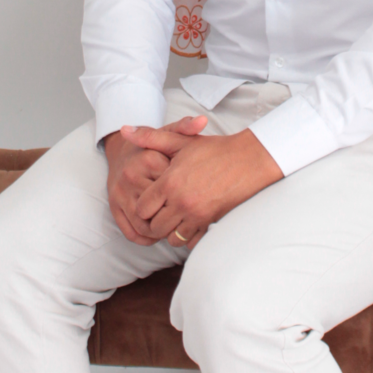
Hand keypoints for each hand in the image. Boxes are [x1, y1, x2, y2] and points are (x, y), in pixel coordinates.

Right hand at [104, 115, 207, 243]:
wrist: (122, 151)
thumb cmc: (152, 146)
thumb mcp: (168, 135)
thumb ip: (185, 128)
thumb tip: (202, 121)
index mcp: (147, 160)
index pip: (174, 189)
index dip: (188, 196)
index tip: (196, 196)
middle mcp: (131, 178)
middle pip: (161, 209)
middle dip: (176, 216)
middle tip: (190, 217)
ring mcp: (120, 195)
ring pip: (146, 224)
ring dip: (163, 231)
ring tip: (175, 227)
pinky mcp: (114, 207)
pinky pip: (132, 232)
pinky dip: (147, 238)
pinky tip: (159, 233)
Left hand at [132, 127, 283, 244]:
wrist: (248, 159)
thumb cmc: (214, 150)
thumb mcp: (180, 141)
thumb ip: (150, 137)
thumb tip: (124, 130)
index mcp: (170, 183)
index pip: (143, 208)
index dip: (144, 205)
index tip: (151, 200)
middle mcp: (181, 202)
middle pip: (154, 226)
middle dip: (154, 220)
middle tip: (161, 210)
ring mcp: (197, 215)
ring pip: (171, 238)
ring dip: (170, 230)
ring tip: (175, 217)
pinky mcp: (211, 223)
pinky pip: (191, 242)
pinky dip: (188, 236)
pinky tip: (190, 222)